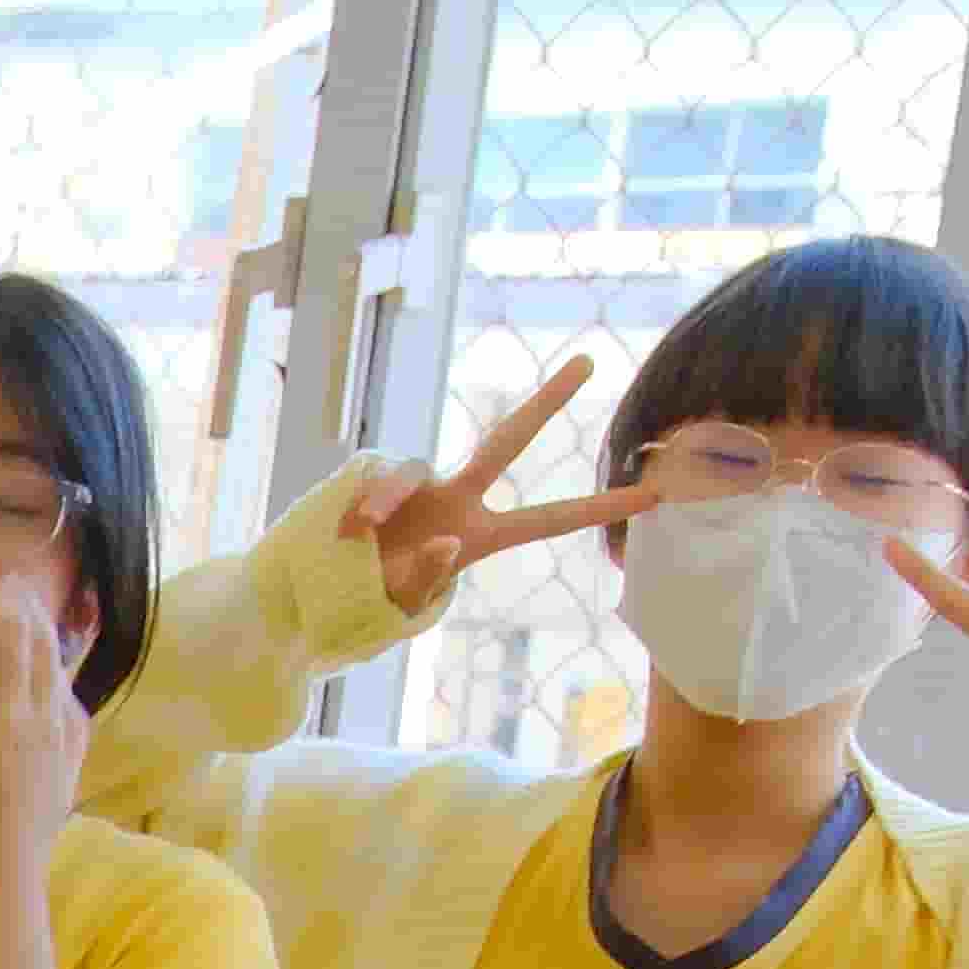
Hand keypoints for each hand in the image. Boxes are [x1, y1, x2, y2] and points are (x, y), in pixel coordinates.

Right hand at [350, 361, 651, 621]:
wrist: (311, 594)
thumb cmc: (365, 601)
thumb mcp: (399, 607)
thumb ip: (426, 581)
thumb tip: (447, 541)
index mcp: (478, 536)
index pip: (547, 520)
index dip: (600, 508)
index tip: (657, 495)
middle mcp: (454, 500)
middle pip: (504, 442)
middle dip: (545, 404)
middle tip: (589, 361)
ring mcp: (414, 487)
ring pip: (411, 469)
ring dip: (388, 496)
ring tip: (364, 529)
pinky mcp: (371, 479)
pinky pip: (375, 480)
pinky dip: (365, 503)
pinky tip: (350, 530)